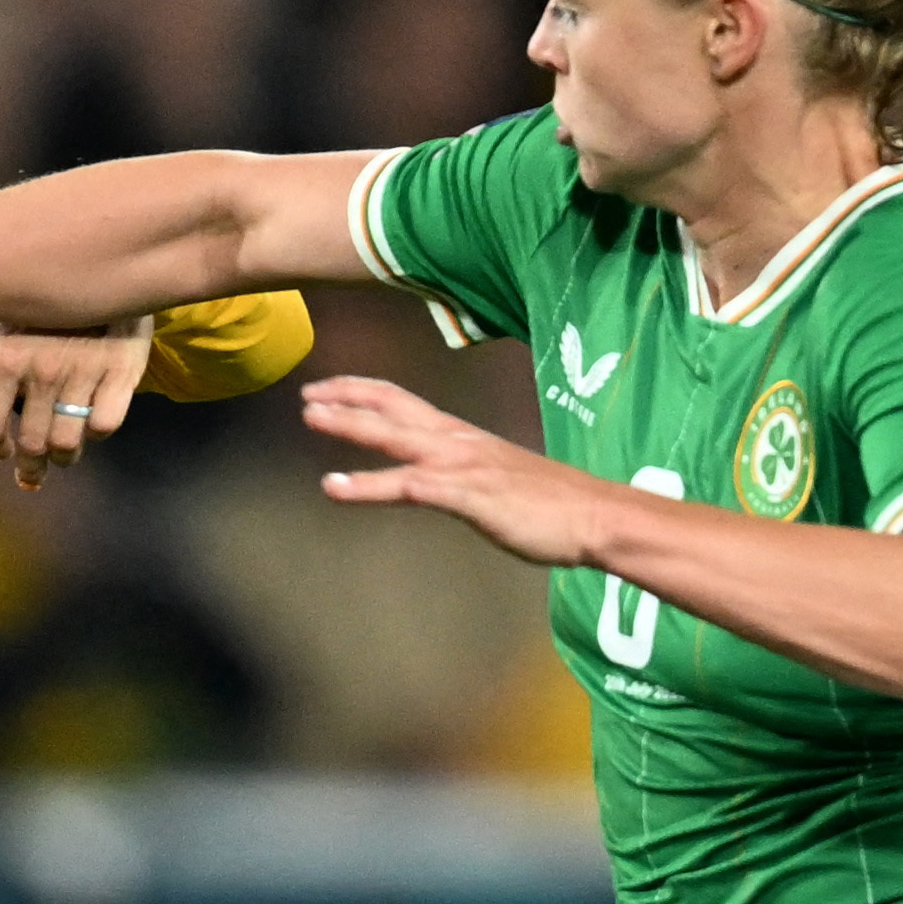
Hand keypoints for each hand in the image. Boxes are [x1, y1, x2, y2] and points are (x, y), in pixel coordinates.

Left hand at [0, 318, 149, 489]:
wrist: (106, 266)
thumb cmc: (43, 304)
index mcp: (5, 359)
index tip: (1, 453)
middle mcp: (41, 370)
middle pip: (31, 444)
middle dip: (30, 465)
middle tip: (33, 470)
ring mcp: (84, 373)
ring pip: (68, 443)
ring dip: (63, 456)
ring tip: (62, 454)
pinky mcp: (122, 373)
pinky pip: (105, 425)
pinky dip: (97, 430)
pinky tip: (92, 421)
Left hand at [303, 374, 600, 563]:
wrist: (595, 515)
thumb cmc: (554, 504)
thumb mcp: (500, 479)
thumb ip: (468, 474)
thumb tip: (450, 481)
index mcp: (464, 436)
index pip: (405, 401)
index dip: (365, 392)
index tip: (331, 388)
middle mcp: (457, 441)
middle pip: (393, 407)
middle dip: (347, 397)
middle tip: (307, 393)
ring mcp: (461, 465)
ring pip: (395, 436)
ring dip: (350, 425)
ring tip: (310, 418)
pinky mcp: (467, 494)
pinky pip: (408, 485)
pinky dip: (368, 484)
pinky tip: (335, 488)